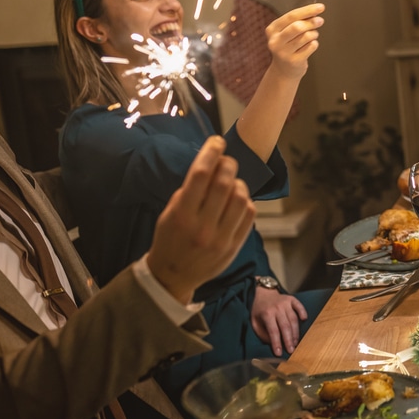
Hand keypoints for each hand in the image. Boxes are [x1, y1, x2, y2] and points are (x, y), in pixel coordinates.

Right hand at [145, 137, 255, 304]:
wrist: (173, 276)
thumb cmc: (169, 239)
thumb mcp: (168, 214)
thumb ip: (188, 192)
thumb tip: (210, 165)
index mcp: (181, 215)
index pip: (200, 175)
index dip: (211, 153)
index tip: (216, 141)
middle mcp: (202, 226)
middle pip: (224, 183)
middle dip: (228, 164)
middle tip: (226, 160)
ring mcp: (221, 238)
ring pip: (241, 197)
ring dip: (238, 183)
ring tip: (230, 183)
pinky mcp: (235, 246)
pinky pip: (249, 214)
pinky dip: (246, 201)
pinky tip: (237, 200)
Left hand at [251, 287, 308, 356]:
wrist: (263, 293)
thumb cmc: (259, 310)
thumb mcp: (254, 322)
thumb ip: (262, 333)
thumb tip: (272, 343)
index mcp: (266, 314)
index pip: (273, 331)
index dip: (276, 343)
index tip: (278, 353)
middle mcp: (277, 308)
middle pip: (285, 326)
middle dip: (288, 340)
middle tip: (291, 350)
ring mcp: (285, 303)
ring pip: (293, 319)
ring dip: (295, 332)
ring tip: (295, 342)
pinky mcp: (292, 299)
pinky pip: (299, 306)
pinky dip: (302, 312)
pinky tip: (304, 320)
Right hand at [265, 3, 324, 80]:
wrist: (284, 71)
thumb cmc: (288, 46)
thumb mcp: (287, 32)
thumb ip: (298, 21)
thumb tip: (315, 12)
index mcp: (272, 29)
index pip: (291, 16)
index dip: (307, 10)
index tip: (321, 7)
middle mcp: (275, 41)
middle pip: (297, 26)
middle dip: (311, 22)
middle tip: (320, 21)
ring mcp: (283, 52)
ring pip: (306, 37)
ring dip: (314, 34)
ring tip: (313, 35)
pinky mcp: (294, 61)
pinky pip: (311, 47)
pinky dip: (314, 44)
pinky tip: (310, 46)